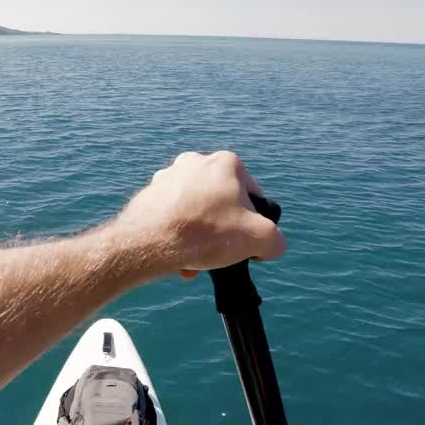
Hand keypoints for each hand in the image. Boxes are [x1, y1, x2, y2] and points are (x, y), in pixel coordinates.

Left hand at [114, 151, 285, 277]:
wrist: (149, 242)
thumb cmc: (205, 233)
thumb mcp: (260, 238)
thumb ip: (275, 240)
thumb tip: (269, 246)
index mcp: (226, 163)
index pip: (252, 195)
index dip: (254, 222)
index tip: (244, 241)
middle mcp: (195, 162)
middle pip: (221, 204)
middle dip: (222, 231)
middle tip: (220, 253)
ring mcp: (168, 177)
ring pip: (196, 212)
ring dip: (200, 238)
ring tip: (197, 261)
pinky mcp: (149, 195)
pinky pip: (173, 218)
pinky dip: (179, 237)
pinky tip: (179, 259)